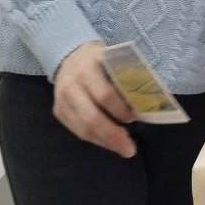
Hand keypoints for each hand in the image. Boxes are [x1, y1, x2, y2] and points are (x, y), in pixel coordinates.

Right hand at [53, 41, 136, 157]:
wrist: (70, 56)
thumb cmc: (100, 60)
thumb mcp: (114, 59)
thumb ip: (126, 77)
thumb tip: (147, 102)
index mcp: (89, 68)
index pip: (105, 95)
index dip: (121, 110)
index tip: (137, 117)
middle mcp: (71, 84)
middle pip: (91, 117)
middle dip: (112, 135)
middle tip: (130, 148)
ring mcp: (62, 99)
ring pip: (82, 128)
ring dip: (105, 142)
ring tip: (122, 148)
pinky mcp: (58, 111)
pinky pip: (76, 131)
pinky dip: (95, 139)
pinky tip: (108, 142)